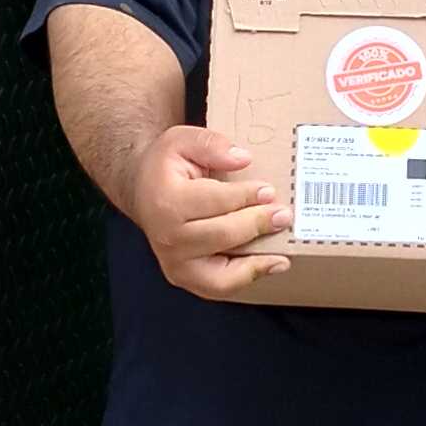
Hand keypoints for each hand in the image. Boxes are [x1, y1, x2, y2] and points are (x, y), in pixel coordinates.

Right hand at [126, 124, 290, 298]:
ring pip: (221, 273)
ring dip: (256, 263)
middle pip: (223, 235)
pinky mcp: (182, 276)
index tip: (269, 191)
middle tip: (283, 215)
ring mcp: (174, 262)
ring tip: (282, 254)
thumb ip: (211, 144)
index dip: (246, 196)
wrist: (142, 189)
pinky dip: (246, 279)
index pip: (215, 201)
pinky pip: (218, 286)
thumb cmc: (165, 166)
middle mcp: (167, 237)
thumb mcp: (182, 139)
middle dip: (257, 224)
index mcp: (167, 201)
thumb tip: (242, 159)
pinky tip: (270, 265)